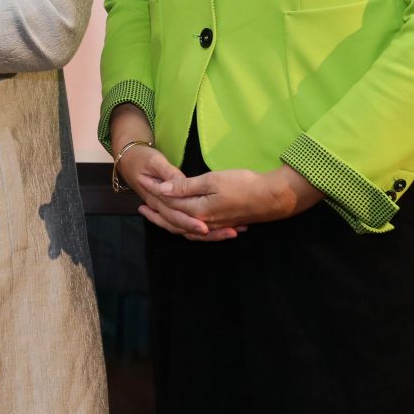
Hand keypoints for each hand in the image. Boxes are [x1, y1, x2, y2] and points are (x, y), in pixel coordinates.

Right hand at [106, 105, 236, 242]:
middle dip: (210, 232)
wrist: (127, 160)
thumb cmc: (141, 158)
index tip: (208, 227)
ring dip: (209, 234)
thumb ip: (168, 173)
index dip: (191, 221)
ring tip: (231, 233)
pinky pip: (186, 224)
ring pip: (187, 229)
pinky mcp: (172, 206)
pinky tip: (222, 226)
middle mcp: (162, 208)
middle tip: (229, 232)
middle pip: (184, 226)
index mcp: (157, 198)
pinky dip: (205, 227)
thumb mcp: (155, 162)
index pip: (175, 214)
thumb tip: (177, 184)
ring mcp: (166, 209)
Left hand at [156, 165, 323, 230]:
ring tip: (158, 217)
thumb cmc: (243, 185)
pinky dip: (187, 229)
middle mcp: (203, 222)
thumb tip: (163, 189)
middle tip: (141, 207)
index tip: (142, 182)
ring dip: (169, 223)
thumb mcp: (212, 180)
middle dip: (156, 214)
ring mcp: (214, 226)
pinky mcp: (224, 226)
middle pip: (173, 221)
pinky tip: (186, 226)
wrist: (272, 198)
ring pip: (185, 228)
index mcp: (197, 210)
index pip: (169, 202)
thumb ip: (186, 187)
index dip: (154, 191)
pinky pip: (198, 232)